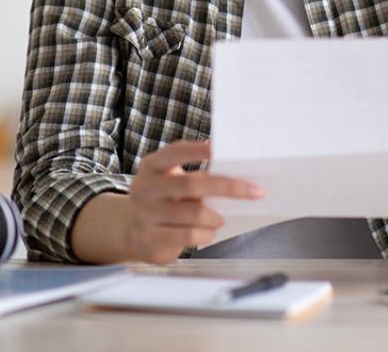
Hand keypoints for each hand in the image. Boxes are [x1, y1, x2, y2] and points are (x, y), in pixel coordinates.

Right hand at [125, 139, 263, 263]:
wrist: (132, 232)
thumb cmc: (163, 201)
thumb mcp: (172, 182)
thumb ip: (196, 176)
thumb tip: (237, 175)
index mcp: (152, 166)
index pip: (175, 152)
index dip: (197, 150)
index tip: (219, 148)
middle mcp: (145, 188)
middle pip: (192, 184)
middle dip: (229, 187)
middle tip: (255, 191)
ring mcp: (145, 215)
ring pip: (194, 214)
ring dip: (216, 217)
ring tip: (220, 218)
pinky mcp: (151, 239)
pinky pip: (189, 235)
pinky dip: (206, 234)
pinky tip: (208, 231)